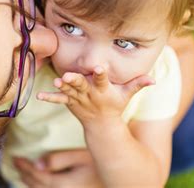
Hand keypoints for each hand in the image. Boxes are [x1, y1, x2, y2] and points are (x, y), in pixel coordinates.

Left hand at [13, 149, 102, 187]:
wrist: (118, 177)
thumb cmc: (100, 164)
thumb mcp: (80, 157)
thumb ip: (58, 159)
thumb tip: (38, 164)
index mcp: (62, 184)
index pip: (37, 176)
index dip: (24, 167)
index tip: (16, 157)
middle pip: (37, 186)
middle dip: (24, 174)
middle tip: (15, 163)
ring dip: (30, 183)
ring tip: (22, 174)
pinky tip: (39, 184)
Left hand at [37, 66, 153, 124]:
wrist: (102, 126)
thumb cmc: (115, 105)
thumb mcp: (128, 95)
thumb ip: (139, 84)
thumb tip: (155, 79)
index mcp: (104, 90)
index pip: (103, 80)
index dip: (101, 73)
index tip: (99, 67)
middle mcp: (90, 94)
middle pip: (82, 85)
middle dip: (75, 81)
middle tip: (68, 76)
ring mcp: (78, 99)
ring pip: (69, 92)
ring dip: (62, 88)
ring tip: (55, 83)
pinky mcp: (70, 103)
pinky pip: (58, 101)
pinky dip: (49, 98)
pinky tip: (39, 96)